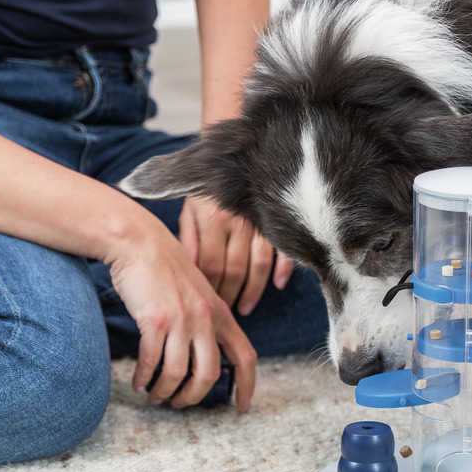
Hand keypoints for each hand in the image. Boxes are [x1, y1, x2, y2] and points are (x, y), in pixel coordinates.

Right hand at [108, 213, 256, 410]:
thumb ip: (207, 320)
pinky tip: (139, 382)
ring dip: (165, 391)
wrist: (139, 243)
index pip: (245, 356)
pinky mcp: (155, 320)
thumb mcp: (199, 293)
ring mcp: (181, 320)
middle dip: (194, 397)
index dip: (247, 385)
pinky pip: (152, 361)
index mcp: (221, 314)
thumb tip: (206, 356)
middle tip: (179, 404)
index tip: (243, 407)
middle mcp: (206, 319)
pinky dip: (145, 377)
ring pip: (177, 373)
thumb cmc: (166, 270)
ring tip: (154, 396)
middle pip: (209, 374)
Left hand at [179, 194, 292, 315]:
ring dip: (253, 291)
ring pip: (258, 266)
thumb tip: (189, 269)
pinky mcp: (277, 222)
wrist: (233, 158)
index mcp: (212, 220)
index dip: (209, 289)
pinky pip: (284, 250)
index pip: (211, 266)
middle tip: (224, 312)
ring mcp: (260, 223)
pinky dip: (283, 269)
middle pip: (234, 271)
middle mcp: (237, 223)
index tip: (206, 304)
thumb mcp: (189, 210)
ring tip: (245, 308)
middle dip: (229, 296)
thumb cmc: (207, 189)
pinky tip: (278, 285)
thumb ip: (188, 238)